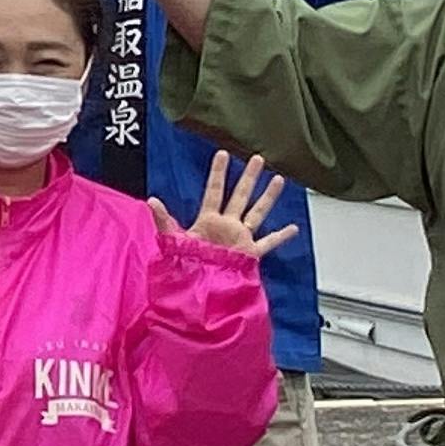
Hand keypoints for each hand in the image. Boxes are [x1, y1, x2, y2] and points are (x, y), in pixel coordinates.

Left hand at [161, 148, 299, 260]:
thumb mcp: (173, 240)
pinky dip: (280, 236)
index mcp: (208, 220)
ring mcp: (240, 238)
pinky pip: (268, 243)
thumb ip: (163, 220)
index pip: (214, 191)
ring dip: (268, 196)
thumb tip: (151, 200)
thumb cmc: (185, 268)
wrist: (199, 292)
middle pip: (240, 195)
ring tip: (278, 179)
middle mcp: (226, 226)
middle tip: (257, 158)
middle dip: (248, 177)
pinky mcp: (249, 253)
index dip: (218, 173)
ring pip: (257, 212)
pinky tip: (293, 228)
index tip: (222, 153)